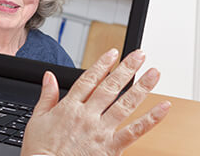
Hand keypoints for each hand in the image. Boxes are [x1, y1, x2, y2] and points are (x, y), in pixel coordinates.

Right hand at [20, 49, 170, 155]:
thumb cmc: (40, 151)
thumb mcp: (36, 120)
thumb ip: (46, 96)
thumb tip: (49, 76)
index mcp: (69, 107)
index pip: (89, 80)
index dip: (102, 65)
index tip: (113, 53)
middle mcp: (87, 116)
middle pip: (110, 87)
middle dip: (126, 69)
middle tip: (140, 55)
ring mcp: (100, 131)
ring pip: (125, 104)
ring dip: (142, 87)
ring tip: (154, 73)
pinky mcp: (110, 147)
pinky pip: (134, 131)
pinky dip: (150, 119)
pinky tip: (162, 107)